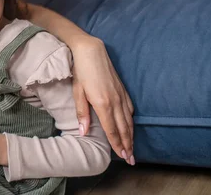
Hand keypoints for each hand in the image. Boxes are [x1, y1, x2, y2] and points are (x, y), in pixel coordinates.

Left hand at [71, 36, 134, 164]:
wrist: (91, 51)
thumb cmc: (81, 71)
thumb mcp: (77, 92)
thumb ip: (82, 113)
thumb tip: (83, 133)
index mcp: (103, 104)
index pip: (112, 130)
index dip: (117, 144)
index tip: (122, 156)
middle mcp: (115, 101)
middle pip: (123, 128)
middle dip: (128, 144)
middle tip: (131, 159)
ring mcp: (121, 95)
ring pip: (128, 120)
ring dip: (131, 135)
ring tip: (132, 148)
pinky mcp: (122, 89)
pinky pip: (130, 109)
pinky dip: (131, 121)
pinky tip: (130, 126)